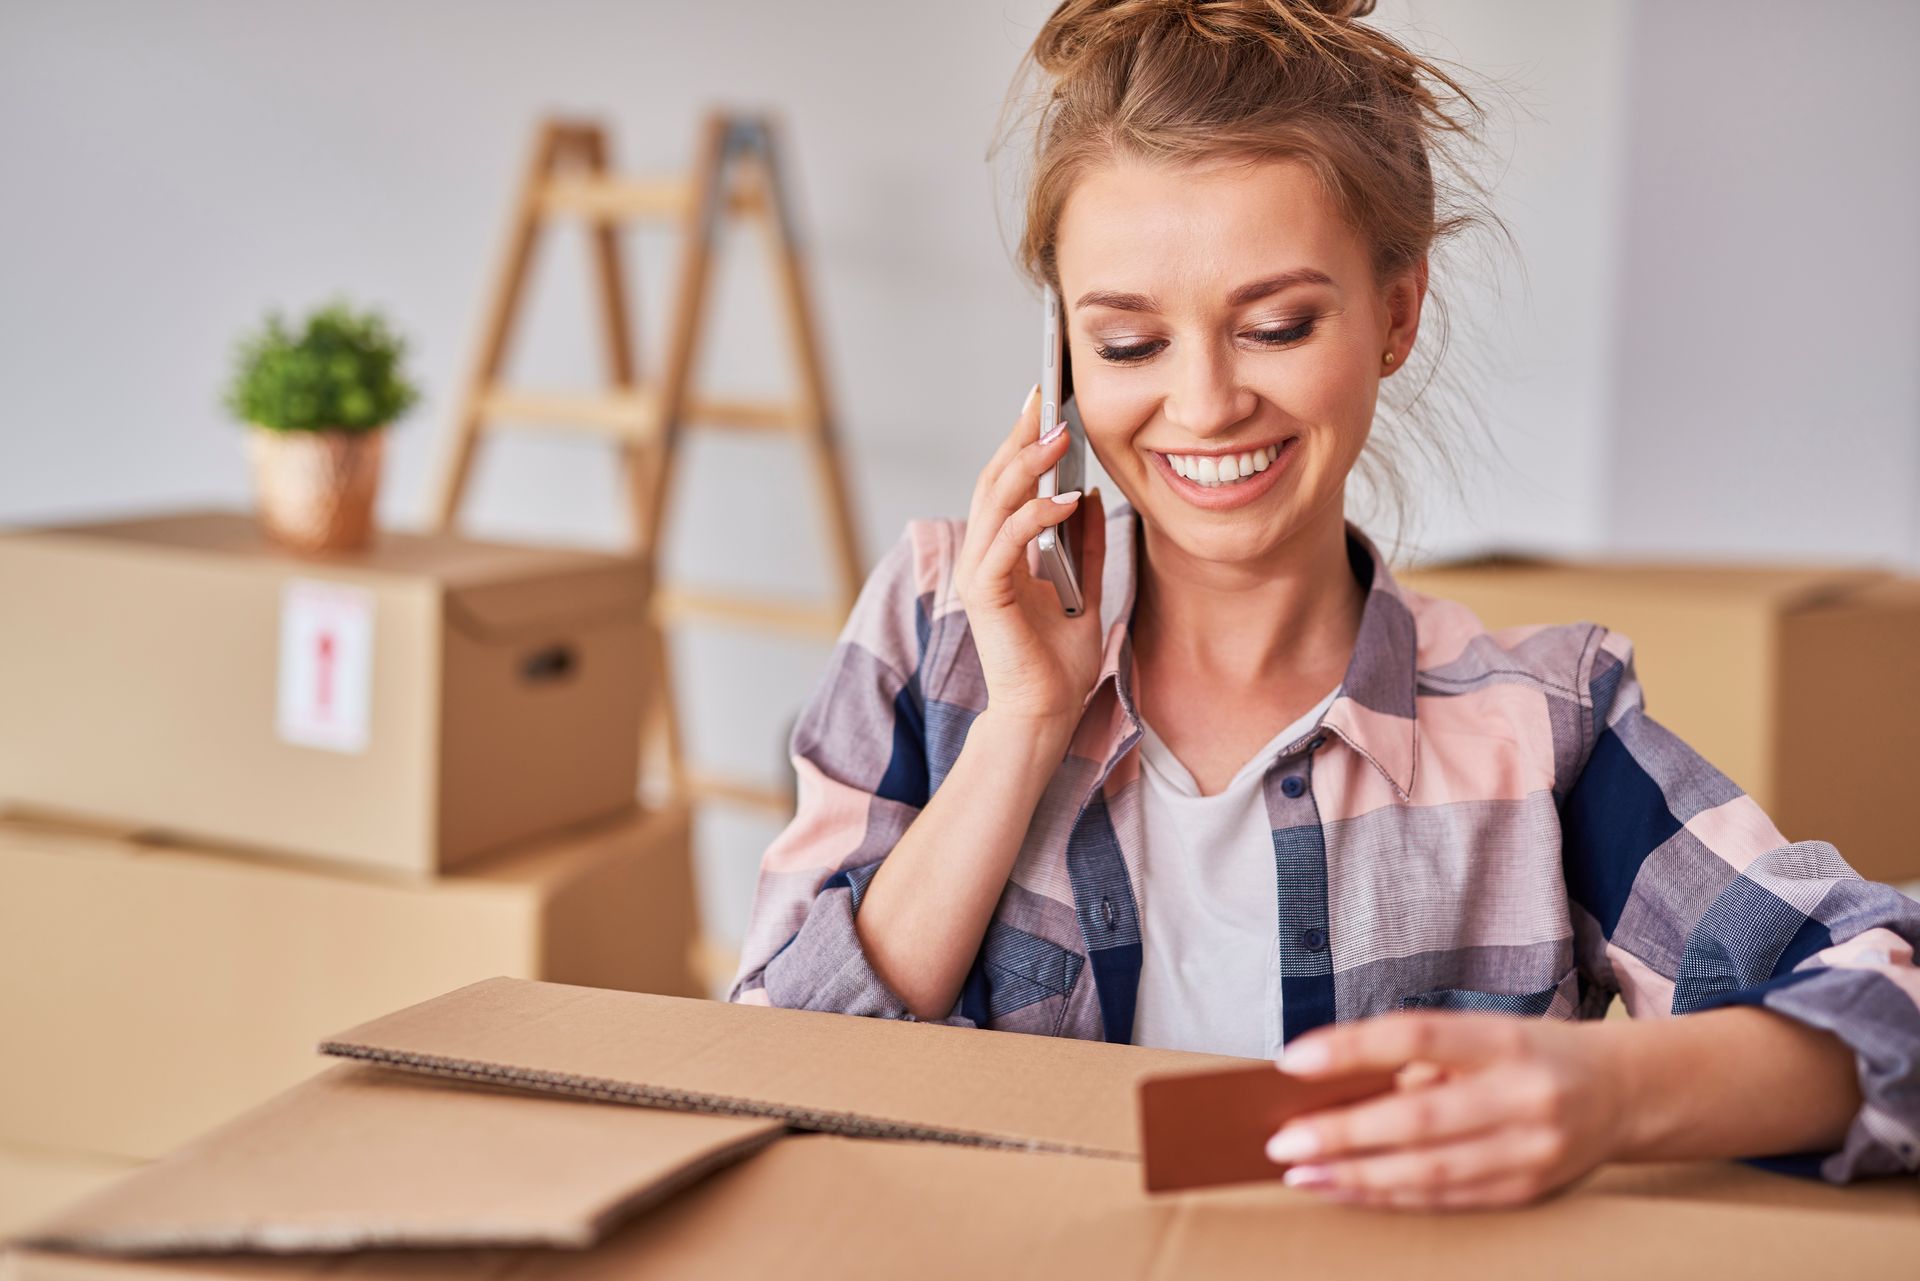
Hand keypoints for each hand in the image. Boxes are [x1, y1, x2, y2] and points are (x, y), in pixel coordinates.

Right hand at [951, 384, 1108, 729]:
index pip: (1006, 484)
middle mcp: (982, 556)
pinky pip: (1007, 543)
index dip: (1022, 440)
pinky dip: (1033, 517)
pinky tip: (1063, 499)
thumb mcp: (1086, 587)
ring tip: (1059, 434)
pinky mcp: (986, 596)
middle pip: (995, 481)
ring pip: (996, 503)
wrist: (1046, 712)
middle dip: (1020, 436)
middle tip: (1046, 397)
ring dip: (1028, 465)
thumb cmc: (1059, 660)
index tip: (1044, 400)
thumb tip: (1087, 492)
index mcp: (1000, 552)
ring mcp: (980, 574)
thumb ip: (1082, 542)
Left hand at [1262, 1012, 1627, 1209]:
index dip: (1350, 1047)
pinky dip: (1389, 1196)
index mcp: (1506, 1040)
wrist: (1625, 1093)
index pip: (1417, 1037)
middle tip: (1282, 1142)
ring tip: (1301, 1174)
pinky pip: (1447, 1199)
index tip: (1291, 1061)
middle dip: (1342, 1134)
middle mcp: (1524, 1095)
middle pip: (1418, 1118)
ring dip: (1355, 1176)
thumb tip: (1331, 1088)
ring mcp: (1531, 1150)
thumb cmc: (1530, 1054)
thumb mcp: (1484, 1034)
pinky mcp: (1528, 1191)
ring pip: (1429, 1171)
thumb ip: (1420, 1059)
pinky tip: (1346, 1190)